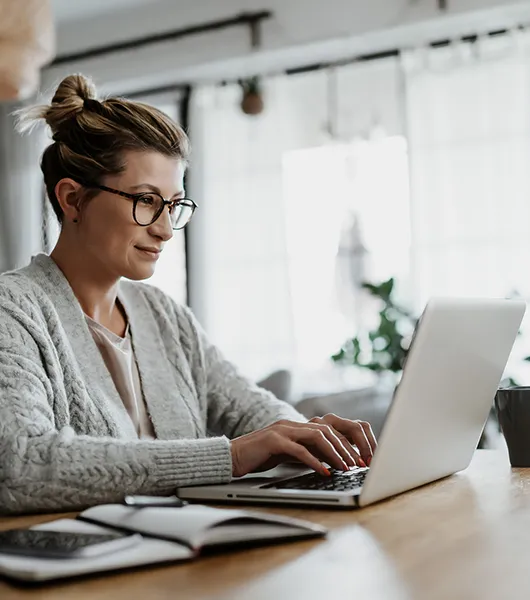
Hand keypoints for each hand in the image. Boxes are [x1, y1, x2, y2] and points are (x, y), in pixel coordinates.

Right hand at [229, 416, 376, 477]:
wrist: (231, 457)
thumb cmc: (259, 458)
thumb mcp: (287, 454)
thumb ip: (306, 454)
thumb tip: (329, 463)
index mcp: (296, 426)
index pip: (327, 429)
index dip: (345, 443)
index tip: (357, 459)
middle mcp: (291, 424)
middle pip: (327, 430)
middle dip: (345, 447)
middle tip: (357, 464)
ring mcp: (282, 430)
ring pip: (317, 436)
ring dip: (334, 453)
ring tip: (345, 467)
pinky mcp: (273, 441)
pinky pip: (299, 449)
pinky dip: (314, 461)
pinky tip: (324, 471)